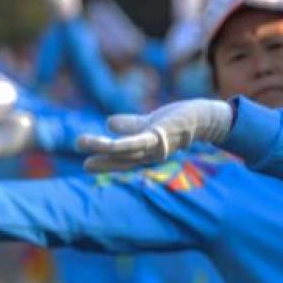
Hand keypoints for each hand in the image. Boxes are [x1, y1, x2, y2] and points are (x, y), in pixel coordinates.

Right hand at [75, 99, 233, 172]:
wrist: (202, 116)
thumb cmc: (177, 120)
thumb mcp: (148, 123)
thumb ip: (130, 125)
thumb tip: (109, 124)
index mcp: (145, 153)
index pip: (122, 161)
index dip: (106, 164)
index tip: (87, 166)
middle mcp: (150, 155)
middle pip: (122, 160)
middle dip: (102, 162)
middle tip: (83, 165)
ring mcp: (155, 147)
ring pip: (124, 150)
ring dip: (101, 147)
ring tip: (80, 142)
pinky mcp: (160, 136)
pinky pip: (137, 140)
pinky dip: (121, 138)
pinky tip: (108, 130)